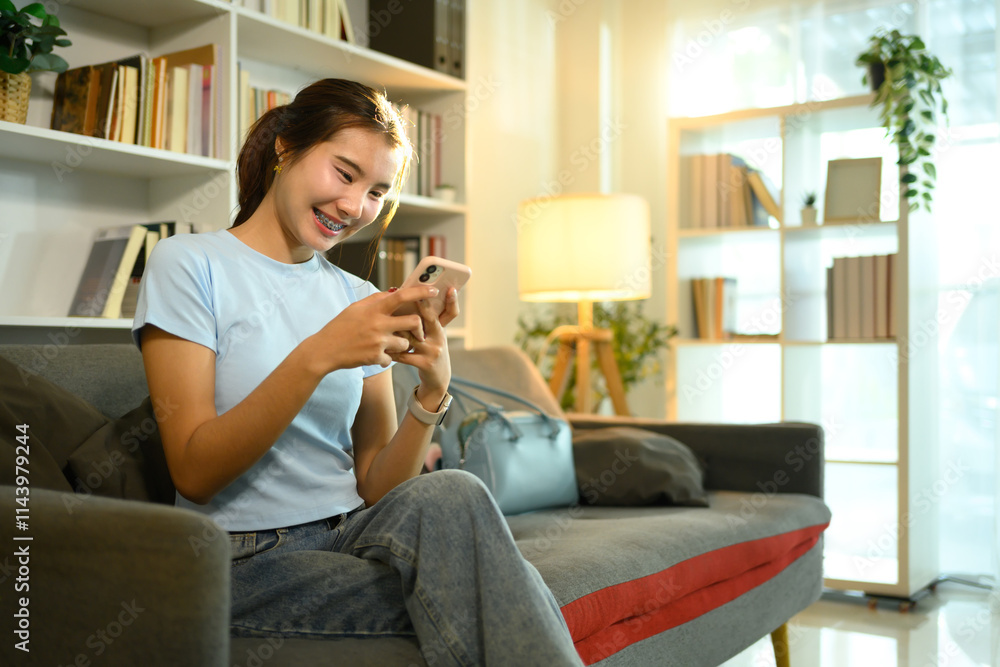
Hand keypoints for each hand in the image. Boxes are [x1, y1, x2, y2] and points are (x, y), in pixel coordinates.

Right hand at [306, 285, 440, 373]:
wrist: (324, 350)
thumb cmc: (340, 327)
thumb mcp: (355, 308)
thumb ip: (376, 300)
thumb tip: (394, 291)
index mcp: (374, 309)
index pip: (402, 296)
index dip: (421, 292)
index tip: (434, 290)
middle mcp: (378, 324)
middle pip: (414, 321)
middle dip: (419, 327)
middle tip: (417, 330)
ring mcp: (378, 342)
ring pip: (406, 342)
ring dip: (402, 344)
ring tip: (388, 344)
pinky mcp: (376, 358)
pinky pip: (392, 358)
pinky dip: (387, 358)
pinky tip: (374, 355)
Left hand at [388, 287, 458, 401]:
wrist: (437, 379)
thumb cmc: (430, 351)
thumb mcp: (434, 335)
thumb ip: (426, 320)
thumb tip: (413, 298)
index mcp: (441, 328)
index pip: (451, 312)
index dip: (452, 301)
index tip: (450, 288)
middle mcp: (440, 338)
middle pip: (430, 318)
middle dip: (422, 306)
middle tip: (414, 296)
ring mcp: (433, 351)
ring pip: (411, 335)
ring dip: (396, 330)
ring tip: (382, 323)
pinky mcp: (425, 363)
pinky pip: (404, 354)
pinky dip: (391, 350)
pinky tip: (382, 347)